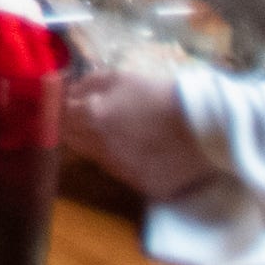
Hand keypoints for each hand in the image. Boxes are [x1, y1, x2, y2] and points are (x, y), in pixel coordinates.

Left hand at [67, 70, 214, 202]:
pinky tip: (142, 150)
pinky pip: (123, 174)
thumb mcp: (120, 77)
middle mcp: (99, 149)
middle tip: (96, 118)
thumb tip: (69, 93)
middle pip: (74, 141)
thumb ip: (87, 85)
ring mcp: (121, 171)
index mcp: (91, 118)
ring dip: (101, 146)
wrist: (203, 123)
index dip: (65, 110)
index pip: (61, 118)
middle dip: (78, 128)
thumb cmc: (159, 94)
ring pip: (97, 159)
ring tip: (124, 133)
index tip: (73, 105)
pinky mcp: (142, 186)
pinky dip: (126, 162)